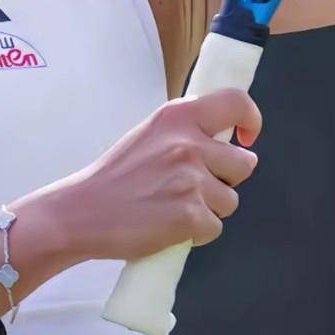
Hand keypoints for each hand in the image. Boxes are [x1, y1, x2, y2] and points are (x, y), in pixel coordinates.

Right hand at [45, 88, 262, 261]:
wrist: (83, 211)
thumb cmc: (116, 176)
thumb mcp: (151, 134)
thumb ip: (186, 131)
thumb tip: (226, 140)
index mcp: (178, 116)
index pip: (237, 101)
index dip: (251, 119)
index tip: (247, 137)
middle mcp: (188, 142)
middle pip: (244, 163)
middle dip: (225, 178)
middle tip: (192, 186)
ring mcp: (191, 179)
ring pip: (230, 200)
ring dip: (209, 208)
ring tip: (173, 206)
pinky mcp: (191, 215)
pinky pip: (215, 227)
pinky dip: (196, 232)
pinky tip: (169, 225)